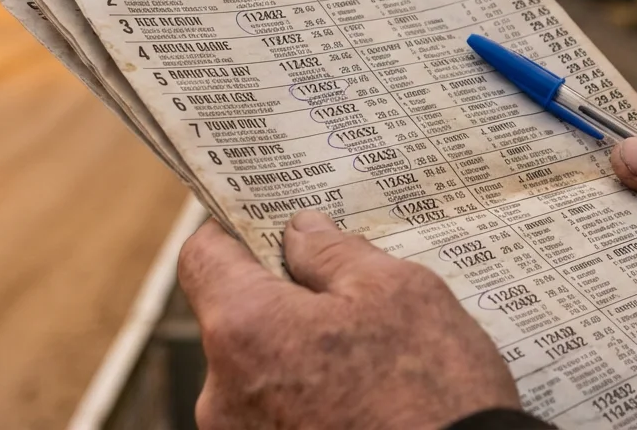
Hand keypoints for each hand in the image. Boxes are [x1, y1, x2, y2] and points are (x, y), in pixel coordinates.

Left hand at [178, 210, 520, 429]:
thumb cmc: (433, 393)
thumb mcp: (398, 292)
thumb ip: (335, 253)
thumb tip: (301, 233)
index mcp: (244, 329)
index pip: (203, 256)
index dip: (235, 230)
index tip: (272, 224)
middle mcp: (223, 394)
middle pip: (236, 317)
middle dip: (284, 298)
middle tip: (347, 290)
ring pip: (260, 370)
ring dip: (301, 352)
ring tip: (370, 354)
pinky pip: (277, 413)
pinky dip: (310, 398)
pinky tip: (366, 397)